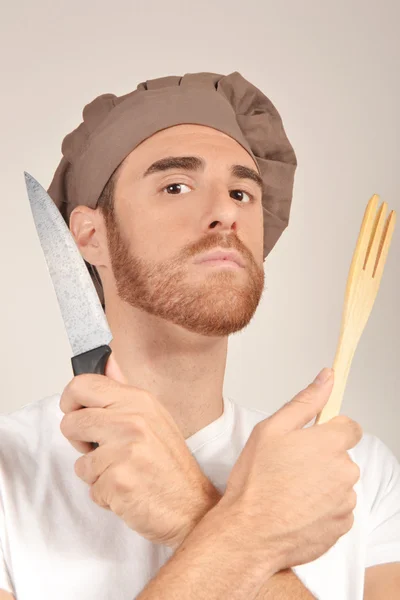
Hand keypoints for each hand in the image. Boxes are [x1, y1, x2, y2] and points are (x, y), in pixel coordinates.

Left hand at [59, 353, 219, 549]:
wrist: (191, 506)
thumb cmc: (171, 466)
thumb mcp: (154, 418)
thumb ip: (125, 394)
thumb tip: (107, 363)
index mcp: (139, 401)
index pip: (83, 384)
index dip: (70, 401)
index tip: (77, 414)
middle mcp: (132, 420)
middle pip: (72, 421)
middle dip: (78, 441)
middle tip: (101, 450)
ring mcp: (126, 450)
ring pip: (80, 461)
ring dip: (96, 474)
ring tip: (124, 473)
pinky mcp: (119, 481)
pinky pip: (91, 487)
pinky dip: (105, 495)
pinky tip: (128, 490)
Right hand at [217, 368, 362, 572]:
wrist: (250, 533)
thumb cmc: (256, 480)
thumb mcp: (271, 429)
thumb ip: (305, 401)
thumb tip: (327, 377)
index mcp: (330, 443)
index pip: (350, 427)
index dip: (330, 430)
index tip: (311, 439)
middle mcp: (345, 471)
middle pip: (342, 456)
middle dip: (322, 458)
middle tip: (289, 467)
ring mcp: (345, 502)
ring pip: (339, 484)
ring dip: (322, 484)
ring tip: (289, 491)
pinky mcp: (342, 527)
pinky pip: (337, 509)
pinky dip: (322, 509)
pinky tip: (296, 510)